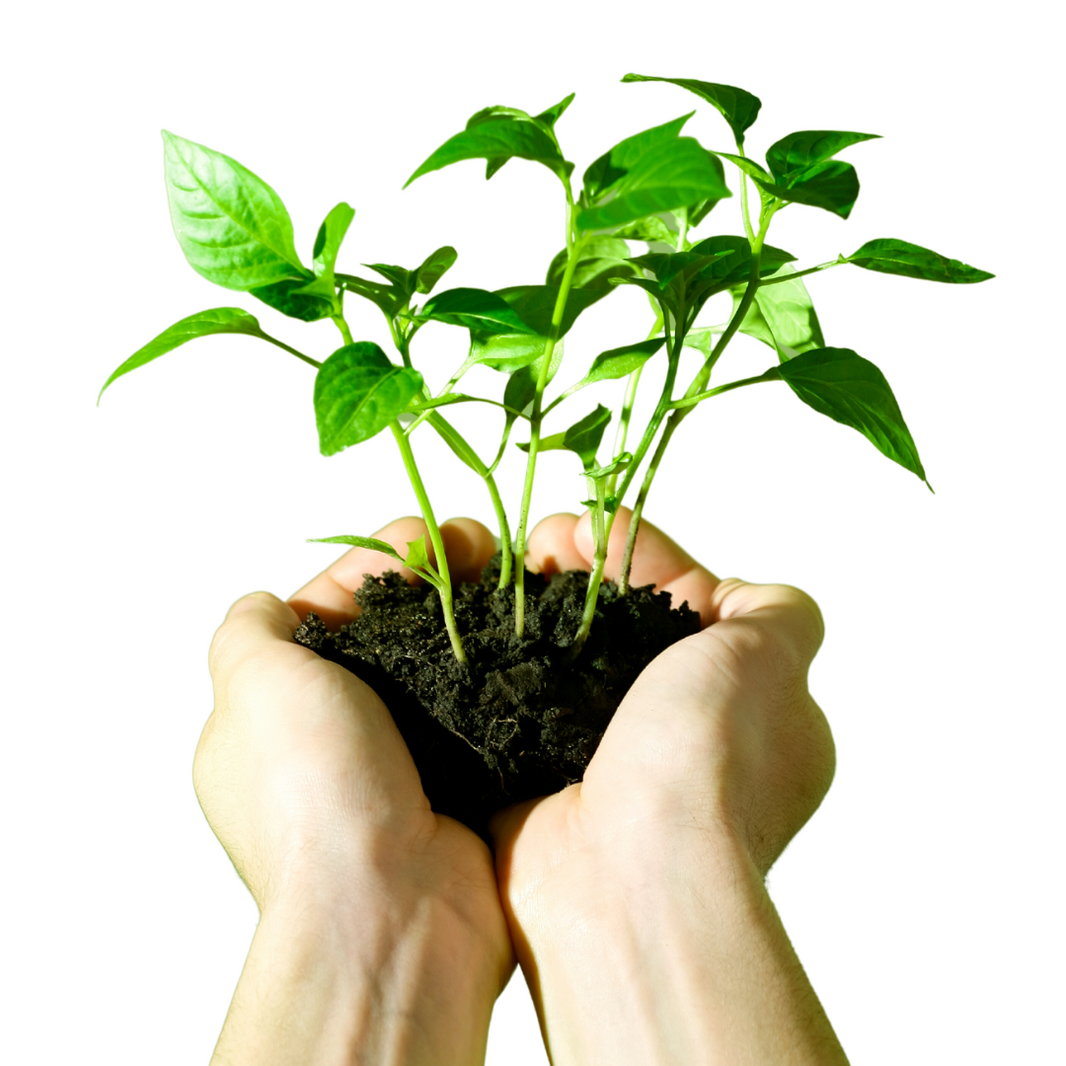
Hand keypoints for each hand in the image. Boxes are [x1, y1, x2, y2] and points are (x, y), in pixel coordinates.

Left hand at [192, 513, 513, 974]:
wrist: (390, 908)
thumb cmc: (311, 787)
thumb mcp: (252, 687)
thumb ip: (247, 631)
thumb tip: (264, 601)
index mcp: (279, 708)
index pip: (330, 606)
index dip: (381, 560)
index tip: (435, 536)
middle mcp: (340, 731)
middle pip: (391, 627)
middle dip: (437, 578)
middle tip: (489, 548)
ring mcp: (405, 757)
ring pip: (442, 658)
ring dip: (476, 614)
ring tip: (518, 576)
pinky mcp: (462, 778)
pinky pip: (480, 702)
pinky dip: (501, 664)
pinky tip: (531, 632)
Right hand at [489, 504, 838, 944]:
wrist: (627, 877)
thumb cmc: (709, 762)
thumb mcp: (774, 660)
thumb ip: (781, 612)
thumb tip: (759, 595)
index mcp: (747, 704)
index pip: (694, 597)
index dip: (645, 550)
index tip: (595, 523)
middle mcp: (679, 728)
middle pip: (627, 618)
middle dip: (585, 569)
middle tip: (538, 541)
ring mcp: (608, 751)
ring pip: (572, 648)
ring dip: (540, 602)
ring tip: (505, 565)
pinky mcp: (543, 769)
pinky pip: (526, 690)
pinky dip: (507, 651)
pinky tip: (484, 616)